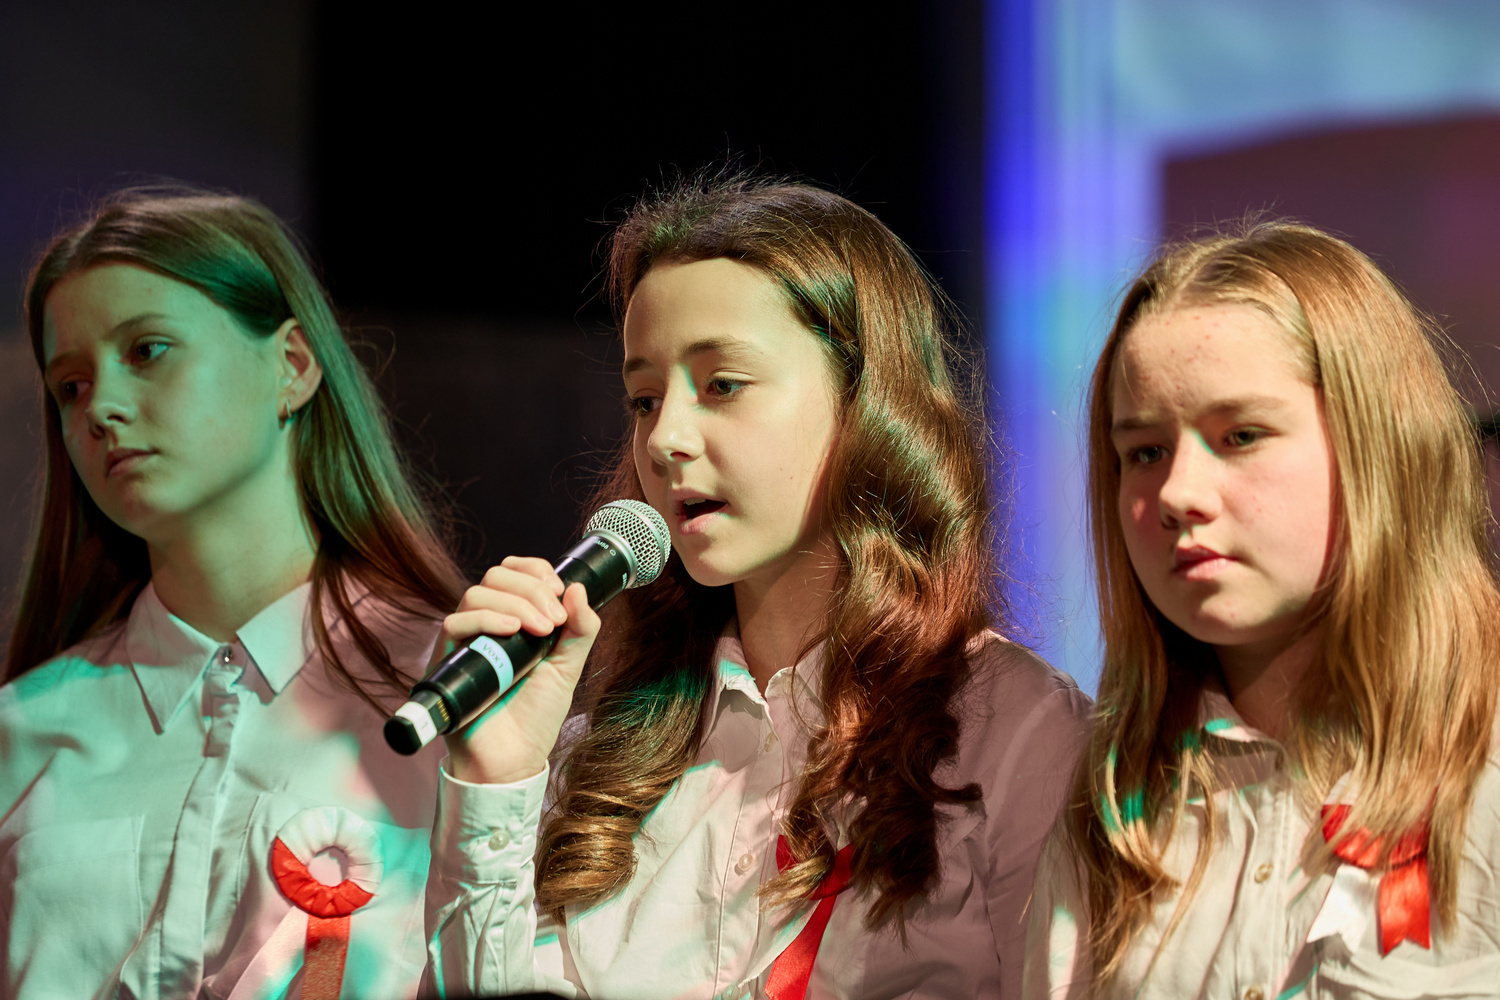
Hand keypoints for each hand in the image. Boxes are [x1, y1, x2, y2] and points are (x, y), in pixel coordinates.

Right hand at [436, 556, 600, 784]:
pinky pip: (456, 622)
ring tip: (540, 631)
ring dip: (514, 603)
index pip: (515, 572)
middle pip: (497, 576)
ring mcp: (467, 640)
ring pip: (477, 594)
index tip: (559, 591)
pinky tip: (511, 632)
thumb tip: (578, 588)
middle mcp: (488, 624)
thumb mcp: (568, 667)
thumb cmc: (535, 715)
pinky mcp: (449, 659)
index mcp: (516, 619)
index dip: (536, 571)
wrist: (511, 759)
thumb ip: (581, 629)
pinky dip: (487, 619)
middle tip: (554, 621)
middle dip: (531, 589)